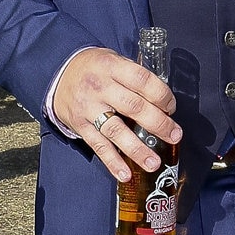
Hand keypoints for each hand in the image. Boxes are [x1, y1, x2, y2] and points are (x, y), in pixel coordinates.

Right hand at [52, 46, 180, 183]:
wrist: (59, 75)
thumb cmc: (95, 69)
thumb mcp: (113, 60)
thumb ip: (135, 77)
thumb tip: (163, 102)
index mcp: (112, 67)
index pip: (142, 80)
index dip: (161, 95)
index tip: (171, 107)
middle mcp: (100, 87)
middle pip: (134, 107)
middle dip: (158, 123)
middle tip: (175, 135)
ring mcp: (89, 108)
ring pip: (116, 131)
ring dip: (137, 149)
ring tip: (154, 163)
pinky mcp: (80, 126)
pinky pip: (99, 146)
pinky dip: (112, 162)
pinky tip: (125, 174)